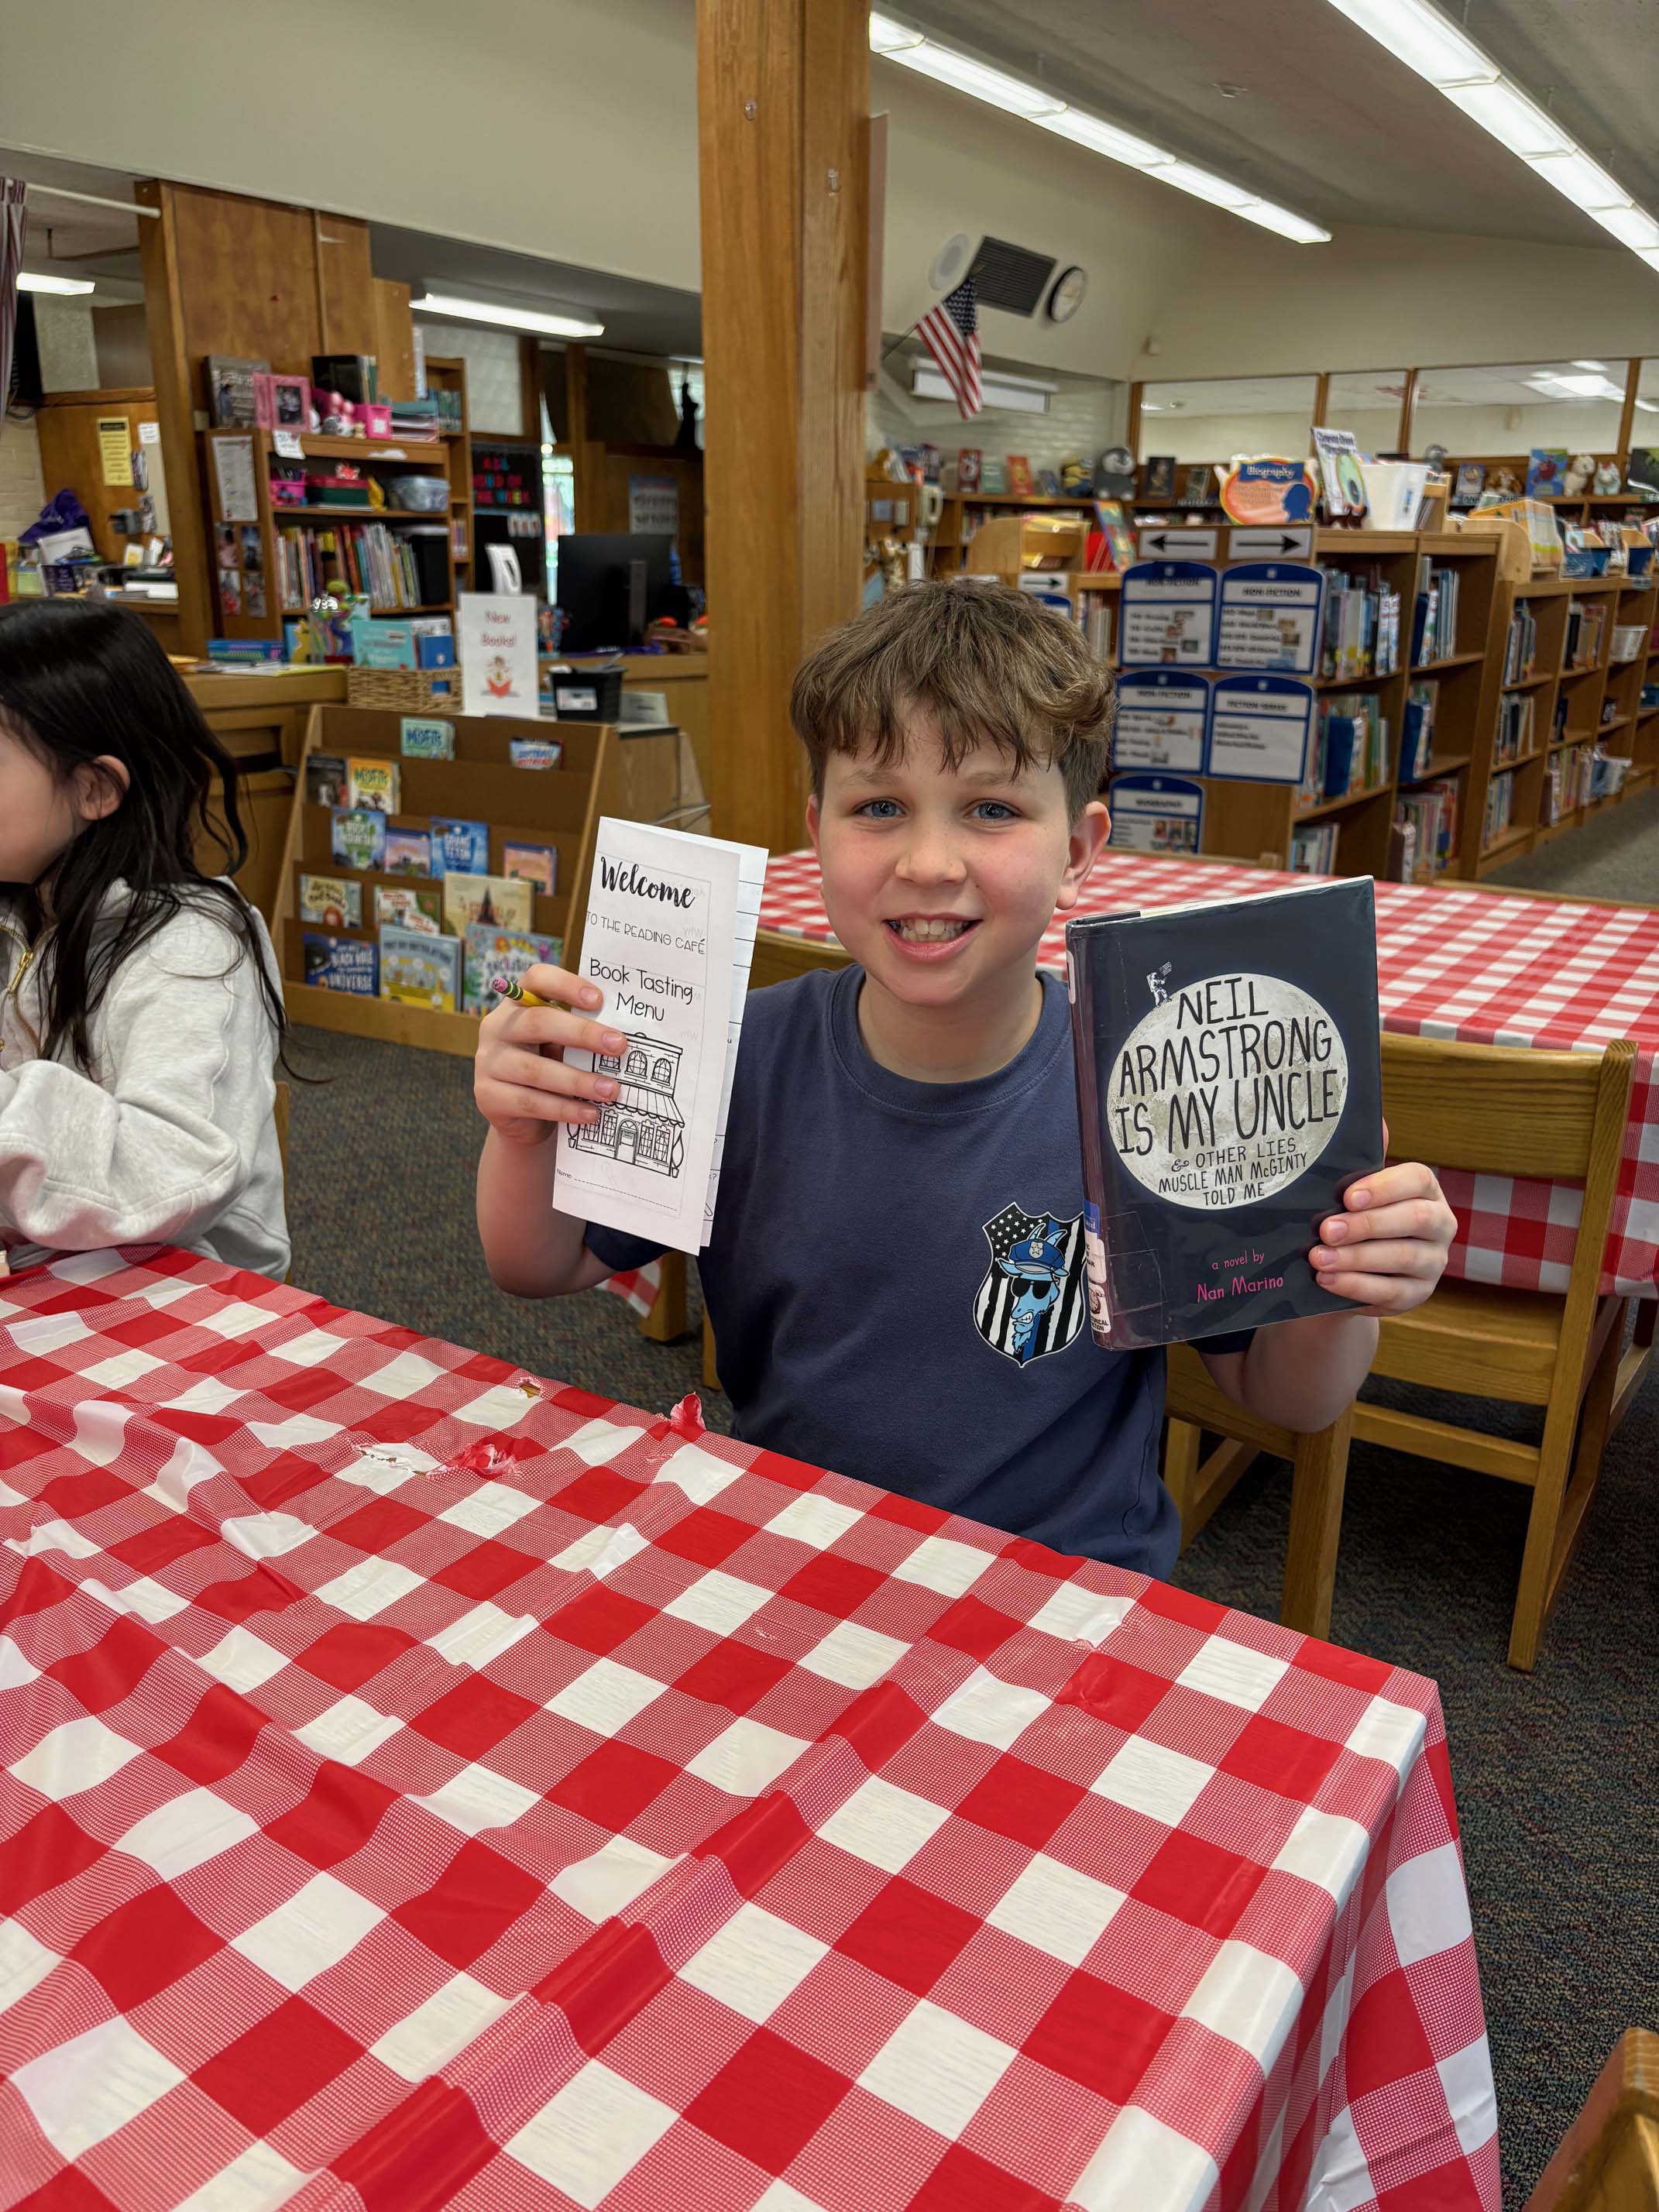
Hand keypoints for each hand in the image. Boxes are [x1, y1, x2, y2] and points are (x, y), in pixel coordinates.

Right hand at [473, 964, 627, 1148]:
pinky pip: (531, 1102)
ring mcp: (488, 1062)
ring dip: (579, 1080)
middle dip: (582, 1033)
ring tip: (611, 1090)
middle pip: (538, 1022)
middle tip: (619, 1046)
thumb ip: (581, 1036)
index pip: (536, 979)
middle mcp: (497, 1028)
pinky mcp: (488, 1096)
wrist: (523, 1119)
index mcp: (518, 1004)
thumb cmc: (551, 1070)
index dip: (566, 985)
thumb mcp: (562, 1046)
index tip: (598, 1000)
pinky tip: (591, 1114)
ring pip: (535, 1069)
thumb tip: (622, 1036)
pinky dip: (565, 1109)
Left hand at [1310, 1122, 1455, 1317]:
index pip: (1417, 1180)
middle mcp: (1440, 1224)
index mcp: (1425, 1191)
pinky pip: (1392, 1292)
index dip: (1385, 1187)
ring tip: (1318, 1258)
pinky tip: (1327, 1279)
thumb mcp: (1355, 1190)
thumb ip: (1363, 1159)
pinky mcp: (1418, 1294)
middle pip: (1414, 1220)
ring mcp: (1434, 1262)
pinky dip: (1356, 1286)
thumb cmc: (1353, 1217)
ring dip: (1356, 1258)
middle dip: (1366, 1225)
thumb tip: (1375, 1118)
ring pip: (1403, 1257)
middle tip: (1326, 1230)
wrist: (1349, 1268)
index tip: (1347, 1196)